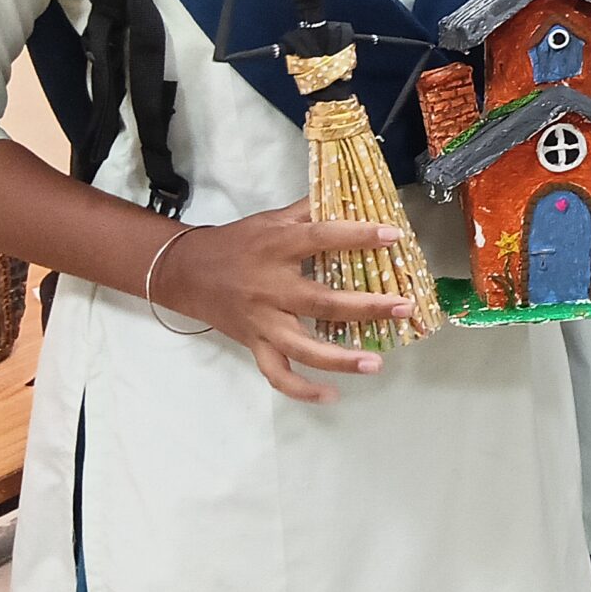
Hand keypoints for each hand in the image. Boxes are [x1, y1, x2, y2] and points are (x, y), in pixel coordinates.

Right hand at [150, 200, 414, 402]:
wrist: (186, 272)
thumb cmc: (238, 242)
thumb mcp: (272, 219)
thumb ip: (311, 210)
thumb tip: (353, 196)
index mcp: (277, 248)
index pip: (322, 238)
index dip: (357, 236)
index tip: (393, 237)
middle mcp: (270, 287)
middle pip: (321, 302)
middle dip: (365, 307)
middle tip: (403, 308)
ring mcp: (262, 321)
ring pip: (301, 347)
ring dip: (340, 359)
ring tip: (375, 363)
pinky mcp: (254, 343)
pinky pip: (278, 373)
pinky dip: (302, 389)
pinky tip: (331, 395)